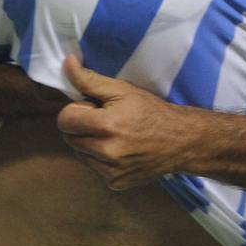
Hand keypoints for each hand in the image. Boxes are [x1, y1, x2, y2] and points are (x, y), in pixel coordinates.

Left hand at [55, 55, 183, 189]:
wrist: (181, 141)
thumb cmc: (151, 111)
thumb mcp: (123, 90)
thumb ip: (90, 79)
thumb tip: (67, 62)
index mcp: (106, 126)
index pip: (64, 120)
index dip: (76, 110)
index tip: (93, 108)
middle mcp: (106, 152)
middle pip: (69, 138)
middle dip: (82, 127)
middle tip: (106, 121)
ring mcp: (110, 171)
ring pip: (80, 154)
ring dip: (90, 144)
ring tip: (115, 135)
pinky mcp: (114, 183)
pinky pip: (94, 168)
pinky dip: (102, 159)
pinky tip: (121, 150)